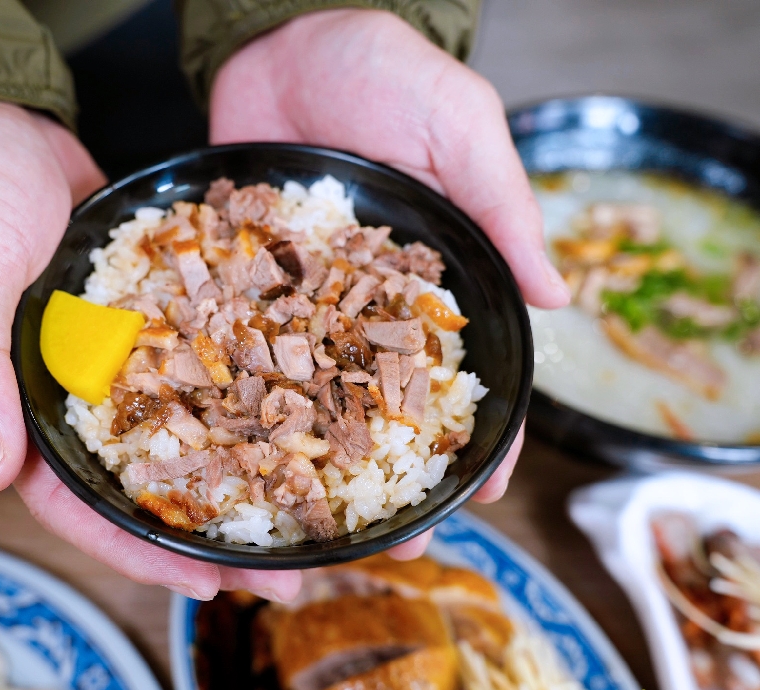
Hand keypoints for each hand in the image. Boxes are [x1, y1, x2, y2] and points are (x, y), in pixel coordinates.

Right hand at [0, 102, 300, 601]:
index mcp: (26, 410)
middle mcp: (82, 400)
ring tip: (317, 514)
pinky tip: (308, 413)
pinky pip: (209, 367)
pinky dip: (251, 394)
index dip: (143, 553)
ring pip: (191, 436)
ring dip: (249, 476)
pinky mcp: (157, 321)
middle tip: (294, 574)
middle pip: (153, 488)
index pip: (83, 508)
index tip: (210, 587)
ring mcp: (124, 362)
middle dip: (218, 536)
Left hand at [212, 10, 556, 555]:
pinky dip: (237, 400)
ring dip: (311, 464)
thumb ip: (500, 208)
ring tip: (309, 527)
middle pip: (385, 405)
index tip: (485, 494)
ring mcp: (299, 299)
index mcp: (429, 277)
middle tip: (390, 541)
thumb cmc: (382, 70)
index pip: (469, 371)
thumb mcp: (456, 127)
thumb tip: (557, 296)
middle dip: (390, 476)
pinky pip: (240, 349)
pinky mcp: (241, 283)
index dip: (484, 435)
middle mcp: (364, 302)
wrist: (279, 34)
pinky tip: (230, 452)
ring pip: (310, 397)